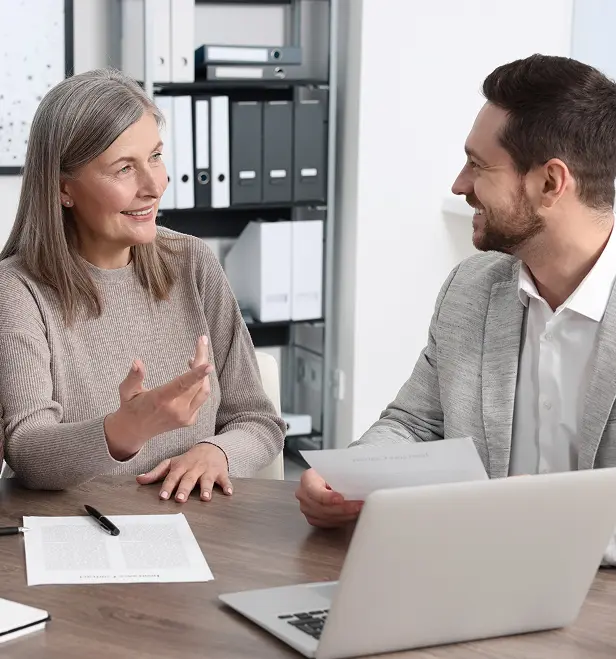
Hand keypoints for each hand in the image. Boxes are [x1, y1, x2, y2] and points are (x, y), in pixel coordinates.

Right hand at [104, 336, 213, 459]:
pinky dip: (200, 385)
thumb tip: (137, 362)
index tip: (209, 364)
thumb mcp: (126, 391)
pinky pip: (201, 399)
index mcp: (161, 400)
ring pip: (204, 391)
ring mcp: (185, 417)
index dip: (196, 374)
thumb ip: (133, 377)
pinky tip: (191, 377)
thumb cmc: (130, 406)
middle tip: (201, 342)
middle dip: (202, 361)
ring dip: (203, 374)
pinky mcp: (190, 420)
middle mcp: (176, 410)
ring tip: (194, 359)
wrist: (135, 430)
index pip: (182, 385)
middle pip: (198, 384)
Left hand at [136, 443, 231, 501]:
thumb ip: (156, 472)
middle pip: (189, 479)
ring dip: (206, 489)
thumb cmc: (189, 459)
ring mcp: (208, 470)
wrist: (211, 447)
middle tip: (180, 499)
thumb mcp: (172, 463)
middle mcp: (194, 468)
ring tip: (205, 498)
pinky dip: (227, 485)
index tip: (163, 496)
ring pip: (207, 480)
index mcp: (181, 466)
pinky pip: (224, 479)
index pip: (172, 477)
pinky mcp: (221, 472)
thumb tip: (139, 479)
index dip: (167, 486)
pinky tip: (229, 492)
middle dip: (184, 489)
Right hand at [295, 468, 362, 527]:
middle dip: (342, 509)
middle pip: (321, 507)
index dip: (328, 497)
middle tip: (358, 506)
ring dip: (344, 516)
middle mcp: (304, 495)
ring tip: (358, 511)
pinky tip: (351, 516)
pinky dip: (341, 521)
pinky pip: (327, 524)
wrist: (325, 478)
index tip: (341, 499)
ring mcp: (307, 509)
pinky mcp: (313, 519)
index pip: (315, 491)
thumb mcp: (334, 470)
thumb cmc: (331, 473)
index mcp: (307, 479)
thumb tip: (356, 483)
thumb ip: (340, 477)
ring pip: (326, 518)